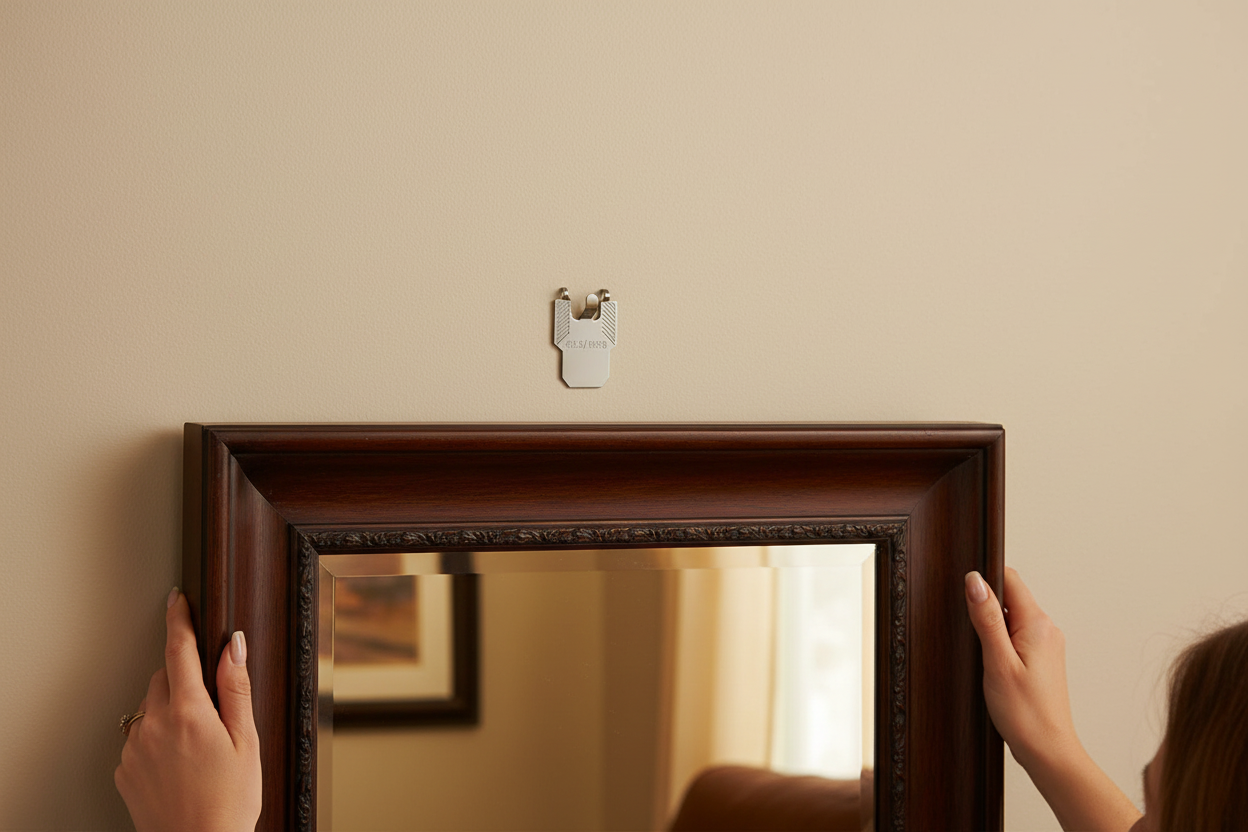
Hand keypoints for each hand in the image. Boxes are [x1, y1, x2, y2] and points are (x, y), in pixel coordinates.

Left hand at [115, 589, 261, 831]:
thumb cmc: (231, 801)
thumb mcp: (247, 741)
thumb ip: (236, 688)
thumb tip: (233, 645)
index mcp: (189, 713)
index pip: (180, 650)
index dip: (179, 619)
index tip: (177, 599)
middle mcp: (154, 726)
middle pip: (164, 678)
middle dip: (184, 680)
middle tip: (212, 711)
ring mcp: (135, 749)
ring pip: (150, 708)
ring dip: (170, 711)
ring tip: (197, 747)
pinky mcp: (124, 771)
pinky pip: (139, 738)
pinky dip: (156, 739)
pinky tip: (179, 764)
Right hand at [965, 568, 1139, 831]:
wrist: (1048, 750)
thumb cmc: (1025, 713)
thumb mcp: (997, 661)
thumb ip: (985, 617)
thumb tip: (974, 581)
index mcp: (1037, 623)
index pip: (1009, 578)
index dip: (983, 578)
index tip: (963, 591)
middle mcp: (1046, 629)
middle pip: (1010, 595)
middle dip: (985, 605)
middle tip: (970, 631)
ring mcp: (1045, 644)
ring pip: (1012, 616)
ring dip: (992, 625)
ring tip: (982, 654)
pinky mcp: (1041, 659)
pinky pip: (1016, 635)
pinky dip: (1000, 641)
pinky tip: (991, 664)